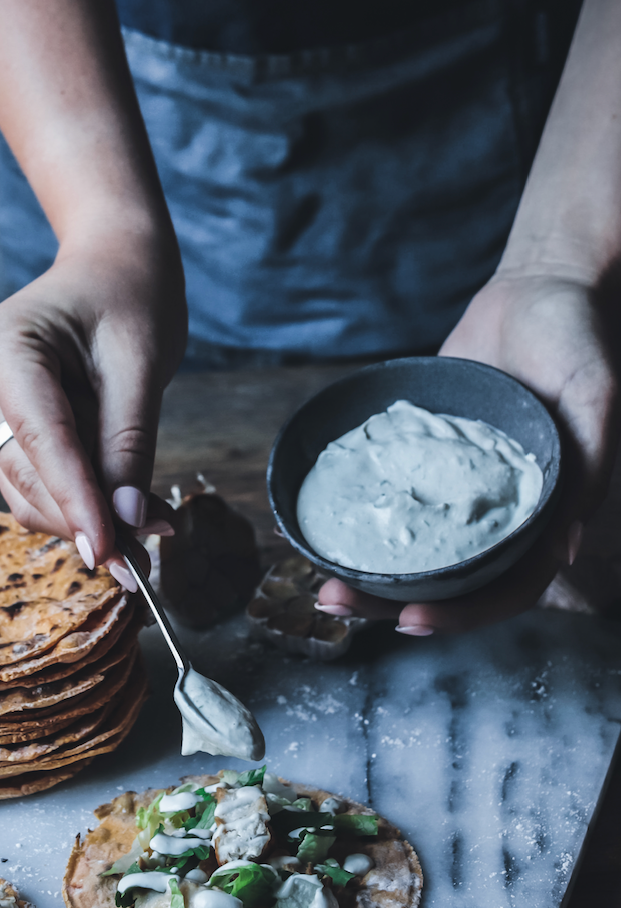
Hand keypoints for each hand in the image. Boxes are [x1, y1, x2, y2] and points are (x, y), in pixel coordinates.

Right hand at [0, 225, 187, 586]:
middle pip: (29, 473)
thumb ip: (129, 443)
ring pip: (29, 488)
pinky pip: (39, 479)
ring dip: (87, 514)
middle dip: (88, 514)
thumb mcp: (141, 364)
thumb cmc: (130, 295)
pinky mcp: (6, 426)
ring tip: (155, 524)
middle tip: (153, 548)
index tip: (108, 553)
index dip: (76, 502)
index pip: (41, 439)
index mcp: (3, 346)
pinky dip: (82, 499)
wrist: (114, 264)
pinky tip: (129, 506)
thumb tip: (126, 519)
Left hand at [315, 271, 618, 634]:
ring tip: (319, 580)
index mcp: (545, 515)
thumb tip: (567, 549)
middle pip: (449, 582)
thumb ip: (589, 468)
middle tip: (334, 600)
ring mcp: (460, 487)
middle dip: (393, 604)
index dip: (462, 614)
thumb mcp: (596, 396)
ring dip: (369, 574)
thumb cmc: (577, 339)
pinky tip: (314, 522)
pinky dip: (360, 516)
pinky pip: (392, 492)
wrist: (536, 287)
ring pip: (416, 550)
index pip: (506, 587)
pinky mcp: (425, 456)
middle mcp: (501, 512)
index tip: (410, 620)